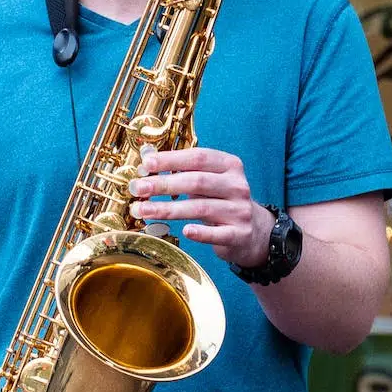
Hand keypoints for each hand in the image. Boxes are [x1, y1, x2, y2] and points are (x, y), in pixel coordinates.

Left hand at [131, 146, 272, 266]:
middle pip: (197, 182)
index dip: (171, 159)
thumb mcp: (210, 181)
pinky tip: (184, 232)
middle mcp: (237, 186)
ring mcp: (239, 211)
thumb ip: (184, 171)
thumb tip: (147, 159)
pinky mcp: (239, 234)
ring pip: (201, 208)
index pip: (199, 158)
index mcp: (230, 166)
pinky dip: (201, 233)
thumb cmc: (222, 201)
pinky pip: (217, 234)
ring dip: (168, 209)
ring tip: (143, 210)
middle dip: (163, 184)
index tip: (146, 164)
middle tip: (138, 188)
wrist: (254, 231)